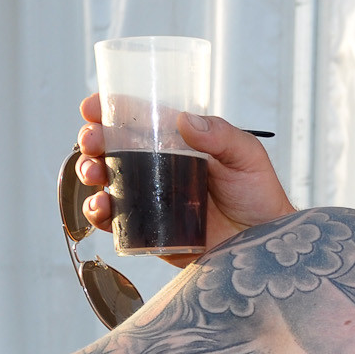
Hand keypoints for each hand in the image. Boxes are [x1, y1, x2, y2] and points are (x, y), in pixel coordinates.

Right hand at [75, 94, 295, 267]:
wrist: (266, 246)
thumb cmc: (260, 197)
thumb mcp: (247, 157)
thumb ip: (222, 136)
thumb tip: (185, 120)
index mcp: (179, 143)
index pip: (138, 120)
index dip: (110, 110)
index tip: (92, 107)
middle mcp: (159, 168)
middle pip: (112, 148)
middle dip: (92, 141)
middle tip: (92, 142)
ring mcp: (150, 198)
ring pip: (106, 181)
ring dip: (88, 173)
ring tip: (94, 174)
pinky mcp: (147, 229)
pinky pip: (113, 221)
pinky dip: (97, 212)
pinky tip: (101, 207)